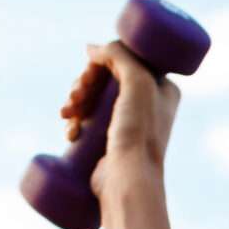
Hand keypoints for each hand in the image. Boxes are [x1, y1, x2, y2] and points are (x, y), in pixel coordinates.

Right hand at [60, 38, 181, 194]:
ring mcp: (128, 122)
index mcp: (162, 87)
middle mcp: (148, 103)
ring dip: (75, 101)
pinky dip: (75, 122)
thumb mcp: (136, 83)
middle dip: (83, 84)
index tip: (87, 76)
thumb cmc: (139, 132)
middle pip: (106, 78)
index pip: (126, 60)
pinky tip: (70, 132)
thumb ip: (118, 56)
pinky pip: (87, 120)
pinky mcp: (110, 140)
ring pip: (93, 98)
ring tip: (67, 115)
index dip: (101, 63)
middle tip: (75, 97)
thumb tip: (92, 48)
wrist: (128, 180)